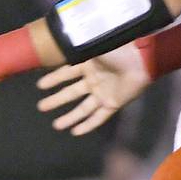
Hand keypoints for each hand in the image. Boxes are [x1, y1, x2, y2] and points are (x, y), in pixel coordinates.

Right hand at [36, 45, 151, 135]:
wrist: (140, 59)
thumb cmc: (117, 49)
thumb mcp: (92, 47)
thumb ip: (76, 51)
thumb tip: (59, 47)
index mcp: (88, 64)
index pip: (66, 73)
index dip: (53, 79)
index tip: (40, 86)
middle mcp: (94, 80)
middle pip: (71, 93)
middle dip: (56, 101)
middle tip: (41, 107)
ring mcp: (103, 93)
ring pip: (83, 109)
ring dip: (69, 117)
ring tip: (56, 125)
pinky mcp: (113, 104)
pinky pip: (99, 118)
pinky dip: (87, 125)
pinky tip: (75, 132)